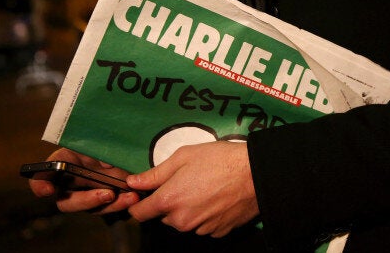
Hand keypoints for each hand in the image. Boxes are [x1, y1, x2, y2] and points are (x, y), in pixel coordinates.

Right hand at [28, 148, 140, 213]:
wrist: (133, 147)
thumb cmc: (111, 139)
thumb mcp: (104, 139)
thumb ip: (100, 148)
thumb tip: (106, 165)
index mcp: (65, 162)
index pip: (42, 176)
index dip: (40, 185)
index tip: (48, 191)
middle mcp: (73, 182)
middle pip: (66, 202)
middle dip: (85, 201)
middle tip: (107, 194)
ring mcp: (89, 193)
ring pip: (92, 209)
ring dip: (110, 206)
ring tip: (130, 196)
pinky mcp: (107, 200)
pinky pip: (110, 208)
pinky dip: (123, 204)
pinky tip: (135, 197)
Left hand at [127, 141, 258, 237]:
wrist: (256, 173)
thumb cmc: (220, 160)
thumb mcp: (183, 156)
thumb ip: (154, 173)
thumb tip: (133, 183)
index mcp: (169, 201)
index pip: (139, 213)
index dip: (140, 202)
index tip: (148, 193)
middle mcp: (182, 220)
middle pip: (164, 217)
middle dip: (169, 203)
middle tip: (186, 182)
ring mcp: (201, 229)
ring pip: (185, 222)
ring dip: (188, 210)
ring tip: (205, 188)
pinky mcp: (218, 232)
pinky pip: (203, 226)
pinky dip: (206, 216)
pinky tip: (217, 199)